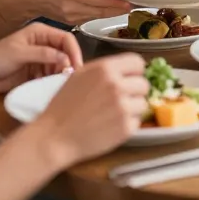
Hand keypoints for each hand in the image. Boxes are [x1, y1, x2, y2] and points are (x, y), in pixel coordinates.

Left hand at [0, 22, 82, 95]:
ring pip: (60, 65)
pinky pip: (51, 75)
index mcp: (40, 32)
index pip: (65, 38)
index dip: (74, 51)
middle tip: (72, 79)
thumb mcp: (20, 54)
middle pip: (65, 51)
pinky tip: (53, 87)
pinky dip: (54, 80)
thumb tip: (66, 59)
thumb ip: (44, 54)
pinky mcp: (36, 72)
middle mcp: (43, 43)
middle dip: (69, 63)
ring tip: (63, 84)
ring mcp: (40, 58)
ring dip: (62, 73)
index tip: (78, 66)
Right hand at [3, 0, 131, 25]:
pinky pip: (91, 19)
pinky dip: (103, 14)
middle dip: (119, 9)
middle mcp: (71, 8)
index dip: (115, 1)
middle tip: (135, 5)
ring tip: (127, 7)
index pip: (97, 0)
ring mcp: (71, 18)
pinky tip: (112, 9)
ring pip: (98, 17)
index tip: (130, 1)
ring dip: (113, 13)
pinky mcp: (72, 22)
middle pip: (100, 11)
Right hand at [36, 53, 149, 167]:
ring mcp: (123, 107)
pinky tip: (111, 125)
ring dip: (132, 108)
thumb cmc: (63, 106)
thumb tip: (126, 71)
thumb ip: (105, 71)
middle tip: (120, 99)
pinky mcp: (126, 127)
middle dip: (134, 91)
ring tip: (114, 114)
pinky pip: (137, 121)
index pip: (138, 62)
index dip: (134, 72)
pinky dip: (128, 124)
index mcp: (105, 69)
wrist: (55, 137)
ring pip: (142, 103)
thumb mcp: (80, 76)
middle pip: (144, 84)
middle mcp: (117, 85)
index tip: (130, 79)